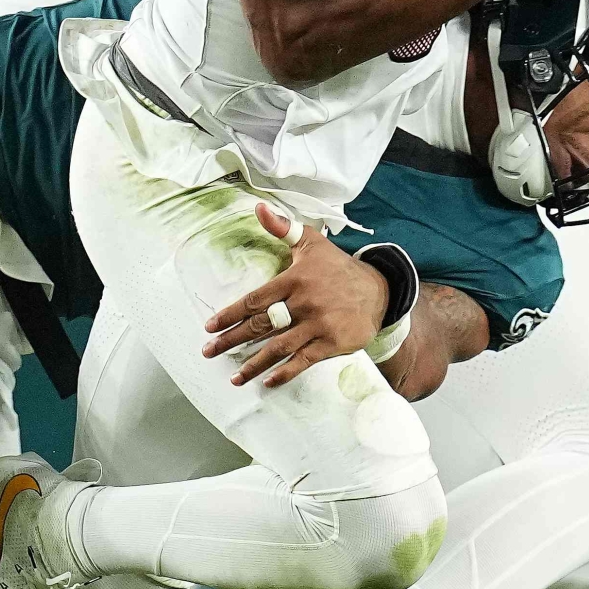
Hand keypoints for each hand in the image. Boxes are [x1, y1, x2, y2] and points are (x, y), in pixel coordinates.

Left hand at [199, 204, 386, 385]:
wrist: (379, 290)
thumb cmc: (338, 268)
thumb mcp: (312, 243)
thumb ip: (283, 228)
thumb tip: (258, 208)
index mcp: (294, 279)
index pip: (254, 300)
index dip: (230, 314)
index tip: (210, 327)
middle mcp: (304, 303)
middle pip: (260, 326)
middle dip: (231, 340)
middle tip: (209, 352)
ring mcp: (318, 324)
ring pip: (279, 347)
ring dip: (254, 363)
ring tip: (235, 376)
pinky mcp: (332, 342)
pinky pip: (304, 360)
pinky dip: (285, 372)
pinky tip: (268, 381)